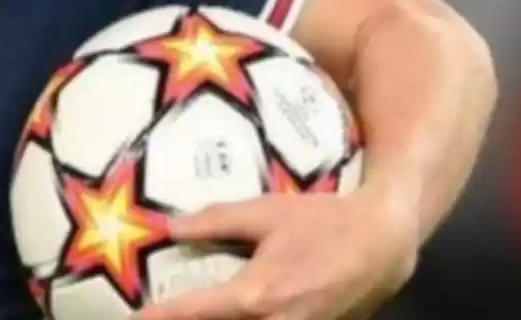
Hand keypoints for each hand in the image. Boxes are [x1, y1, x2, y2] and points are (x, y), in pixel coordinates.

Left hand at [136, 189, 418, 319]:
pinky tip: (235, 316)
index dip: (164, 317)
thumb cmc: (323, 221)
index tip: (136, 319)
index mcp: (258, 293)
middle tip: (155, 319)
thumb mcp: (267, 211)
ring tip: (191, 317)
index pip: (198, 311)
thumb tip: (169, 226)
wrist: (384, 244)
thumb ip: (216, 220)